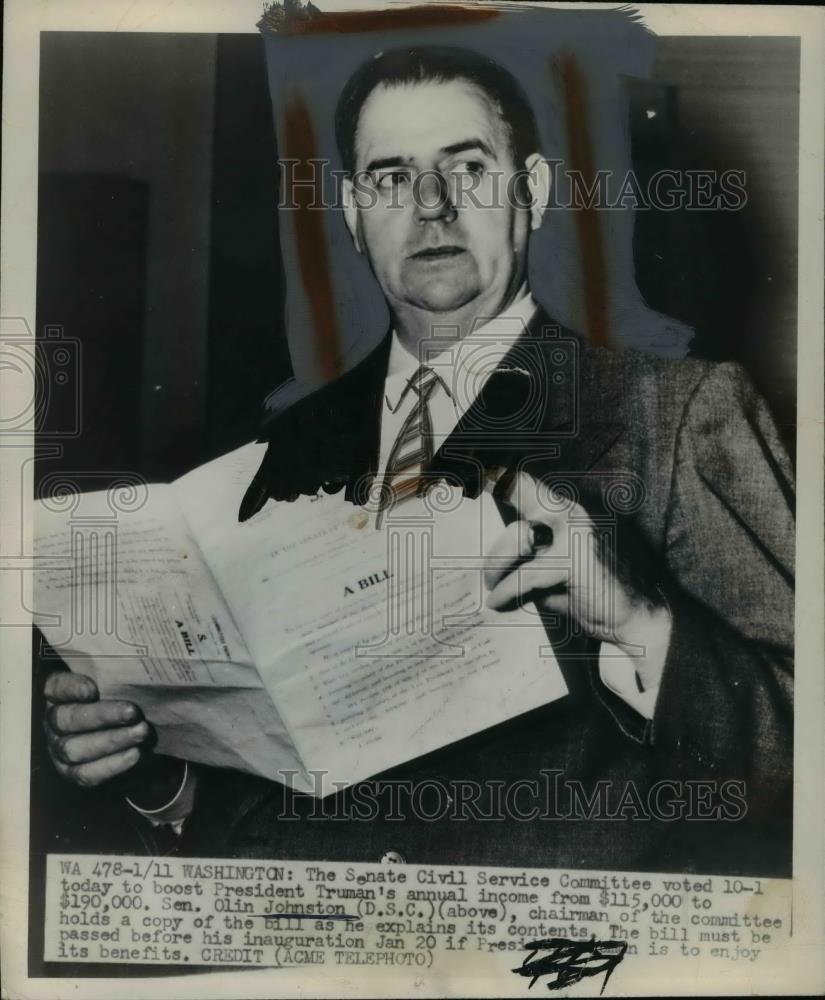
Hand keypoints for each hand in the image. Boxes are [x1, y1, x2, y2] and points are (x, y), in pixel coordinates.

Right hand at [43, 672, 150, 787]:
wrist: (132, 732)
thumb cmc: (121, 697)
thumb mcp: (115, 683)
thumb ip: (115, 675)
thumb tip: (132, 668)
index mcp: (58, 694)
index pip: (56, 687)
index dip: (71, 688)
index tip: (92, 689)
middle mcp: (53, 722)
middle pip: (67, 719)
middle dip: (102, 716)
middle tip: (132, 712)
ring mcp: (59, 749)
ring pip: (74, 748)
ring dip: (111, 740)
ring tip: (141, 732)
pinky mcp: (72, 772)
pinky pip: (85, 774)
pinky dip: (111, 765)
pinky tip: (135, 754)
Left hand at [484, 472, 666, 656]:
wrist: (638, 616)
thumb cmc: (592, 591)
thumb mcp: (552, 570)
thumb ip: (527, 556)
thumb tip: (491, 561)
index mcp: (567, 510)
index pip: (526, 483)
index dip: (497, 477)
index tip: (470, 473)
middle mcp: (572, 512)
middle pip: (516, 506)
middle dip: (495, 546)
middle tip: (486, 576)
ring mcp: (577, 531)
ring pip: (518, 538)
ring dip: (497, 569)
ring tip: (493, 589)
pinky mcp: (575, 558)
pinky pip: (526, 574)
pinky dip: (508, 592)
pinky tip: (500, 603)